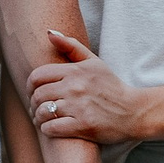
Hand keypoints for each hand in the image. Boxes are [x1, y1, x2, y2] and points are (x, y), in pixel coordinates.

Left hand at [27, 30, 145, 147]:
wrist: (133, 111)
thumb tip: (48, 33)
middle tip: (36, 107)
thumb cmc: (111, 86)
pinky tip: (50, 128)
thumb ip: (71, 46)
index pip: (38, 76)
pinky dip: (47, 129)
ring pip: (43, 112)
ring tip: (42, 119)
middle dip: (33, 103)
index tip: (33, 91)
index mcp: (75, 71)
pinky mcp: (83, 126)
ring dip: (38, 118)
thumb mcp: (93, 61)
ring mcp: (79, 107)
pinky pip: (52, 128)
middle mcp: (75, 87)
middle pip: (38, 95)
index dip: (30, 85)